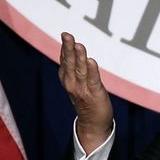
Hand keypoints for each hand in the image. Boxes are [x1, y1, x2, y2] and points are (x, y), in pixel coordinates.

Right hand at [58, 32, 112, 153]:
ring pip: (80, 69)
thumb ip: (74, 68)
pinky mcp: (95, 93)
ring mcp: (83, 89)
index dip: (65, 48)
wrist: (93, 123)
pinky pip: (93, 80)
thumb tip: (73, 50)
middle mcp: (72, 83)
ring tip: (78, 45)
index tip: (65, 35)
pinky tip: (92, 61)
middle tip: (67, 35)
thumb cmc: (86, 100)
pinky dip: (92, 71)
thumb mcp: (76, 83)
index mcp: (67, 79)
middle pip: (69, 63)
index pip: (65, 61)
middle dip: (68, 48)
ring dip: (79, 57)